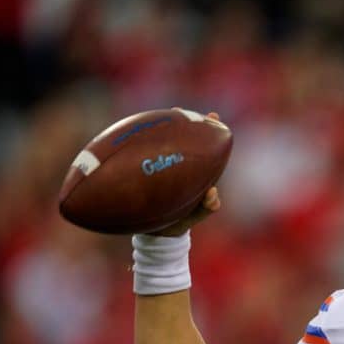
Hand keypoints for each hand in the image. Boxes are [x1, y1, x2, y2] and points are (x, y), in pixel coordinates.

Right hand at [150, 112, 223, 236]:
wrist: (157, 234)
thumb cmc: (179, 223)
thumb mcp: (193, 217)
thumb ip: (206, 208)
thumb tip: (213, 194)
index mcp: (196, 173)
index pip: (205, 148)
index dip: (209, 131)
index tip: (212, 116)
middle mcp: (180, 167)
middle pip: (184, 140)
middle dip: (183, 122)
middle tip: (178, 109)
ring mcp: (162, 169)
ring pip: (162, 145)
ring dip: (161, 128)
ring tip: (158, 114)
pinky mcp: (146, 174)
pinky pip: (142, 157)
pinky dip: (138, 146)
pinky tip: (130, 135)